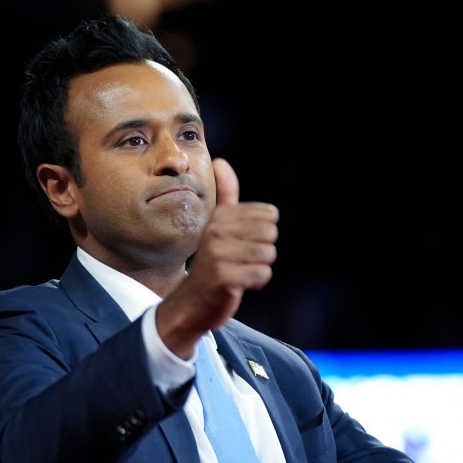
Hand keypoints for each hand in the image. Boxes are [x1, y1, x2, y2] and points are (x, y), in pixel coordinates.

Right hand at [156, 158, 278, 357]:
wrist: (191, 302)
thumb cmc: (212, 262)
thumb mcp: (216, 225)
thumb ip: (224, 195)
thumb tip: (220, 161)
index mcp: (220, 217)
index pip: (269, 215)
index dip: (263, 232)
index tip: (243, 242)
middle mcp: (217, 232)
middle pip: (271, 234)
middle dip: (263, 250)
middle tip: (242, 259)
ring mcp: (220, 255)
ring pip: (269, 255)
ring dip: (259, 268)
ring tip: (240, 271)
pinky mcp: (226, 278)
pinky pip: (263, 274)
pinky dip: (256, 282)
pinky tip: (239, 284)